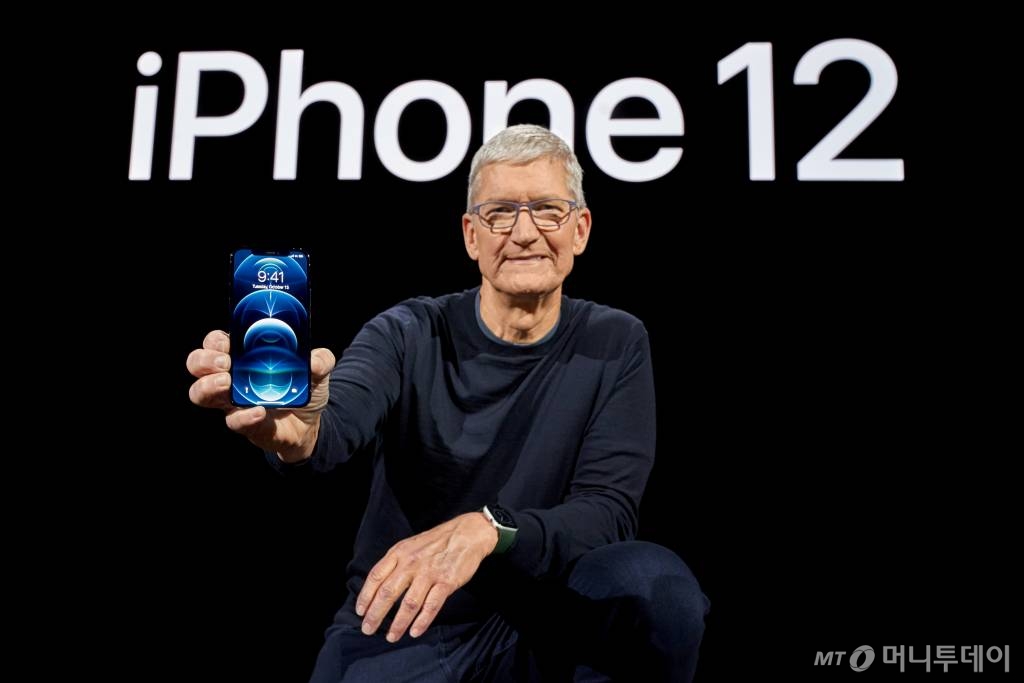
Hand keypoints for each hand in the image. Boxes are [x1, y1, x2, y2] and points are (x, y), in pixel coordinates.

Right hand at [186, 330, 334, 461]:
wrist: (311, 424)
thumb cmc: (303, 388)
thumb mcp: (317, 370)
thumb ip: (320, 360)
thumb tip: (316, 360)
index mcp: (243, 356)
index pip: (215, 342)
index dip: (214, 341)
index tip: (227, 343)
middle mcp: (230, 376)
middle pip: (197, 364)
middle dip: (203, 360)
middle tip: (224, 364)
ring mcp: (232, 401)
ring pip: (200, 393)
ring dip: (207, 386)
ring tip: (226, 383)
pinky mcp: (243, 423)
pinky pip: (233, 421)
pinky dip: (243, 416)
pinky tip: (258, 411)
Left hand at [356, 512, 498, 641]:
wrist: (467, 533)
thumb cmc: (436, 542)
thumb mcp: (410, 545)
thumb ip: (395, 562)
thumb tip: (379, 585)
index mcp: (399, 553)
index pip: (376, 576)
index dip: (365, 596)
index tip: (360, 612)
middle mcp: (411, 563)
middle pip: (388, 592)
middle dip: (376, 614)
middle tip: (368, 630)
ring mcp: (429, 573)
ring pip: (409, 603)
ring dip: (398, 623)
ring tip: (391, 636)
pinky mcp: (446, 582)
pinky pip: (431, 606)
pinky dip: (422, 621)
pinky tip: (414, 632)